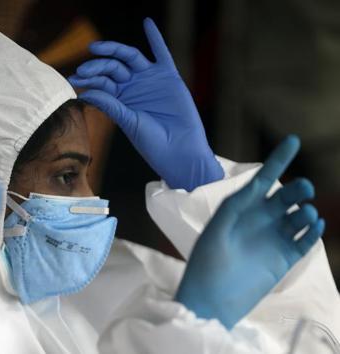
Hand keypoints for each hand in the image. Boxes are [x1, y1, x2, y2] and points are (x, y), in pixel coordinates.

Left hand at [68, 18, 222, 190]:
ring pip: (130, 58)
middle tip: (83, 69)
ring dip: (114, 50)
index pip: (101, 83)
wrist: (178, 150)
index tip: (74, 79)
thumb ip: (110, 105)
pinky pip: (162, 53)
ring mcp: (149, 80)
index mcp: (119, 98)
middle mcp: (132, 86)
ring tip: (96, 47)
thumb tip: (86, 92)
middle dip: (96, 66)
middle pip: (112, 68)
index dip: (88, 79)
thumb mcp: (128, 122)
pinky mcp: (168, 77)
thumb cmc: (151, 142)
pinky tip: (147, 23)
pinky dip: (155, 38)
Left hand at [175, 135, 325, 328]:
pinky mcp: (284, 259)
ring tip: (305, 213)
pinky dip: (313, 231)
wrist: (211, 300)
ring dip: (306, 210)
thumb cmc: (206, 263)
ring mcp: (273, 238)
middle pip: (286, 196)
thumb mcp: (216, 229)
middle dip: (298, 189)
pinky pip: (305, 240)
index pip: (263, 179)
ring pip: (299, 216)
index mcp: (240, 208)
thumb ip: (235, 207)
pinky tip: (314, 225)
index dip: (278, 159)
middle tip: (303, 190)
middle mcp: (259, 220)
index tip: (294, 140)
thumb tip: (257, 185)